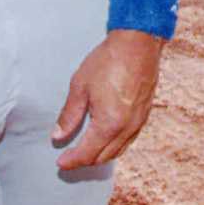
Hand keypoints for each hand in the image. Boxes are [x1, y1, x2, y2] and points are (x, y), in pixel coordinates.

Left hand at [53, 28, 165, 169]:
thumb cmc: (109, 61)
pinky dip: (115, 145)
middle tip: (70, 157)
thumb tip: (58, 135)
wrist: (138, 43)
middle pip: (103, 157)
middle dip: (85, 161)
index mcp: (108, 124)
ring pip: (118, 150)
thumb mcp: (80, 86)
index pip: (87, 154)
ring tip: (86, 150)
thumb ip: (69, 114)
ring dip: (101, 155)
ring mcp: (138, 122)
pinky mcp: (145, 114)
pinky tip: (106, 138)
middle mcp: (126, 128)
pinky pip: (129, 139)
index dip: (71, 160)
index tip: (60, 162)